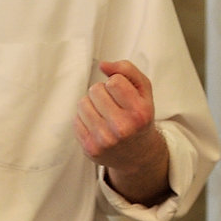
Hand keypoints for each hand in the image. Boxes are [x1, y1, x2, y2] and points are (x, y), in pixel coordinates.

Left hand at [74, 60, 170, 205]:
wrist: (139, 155)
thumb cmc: (139, 116)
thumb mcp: (144, 91)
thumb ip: (127, 70)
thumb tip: (103, 65)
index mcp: (139, 113)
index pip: (114, 81)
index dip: (117, 83)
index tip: (123, 94)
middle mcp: (123, 128)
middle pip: (95, 89)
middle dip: (103, 93)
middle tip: (114, 105)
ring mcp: (105, 140)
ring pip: (82, 102)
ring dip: (91, 104)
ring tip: (105, 115)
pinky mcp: (90, 148)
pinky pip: (76, 119)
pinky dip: (85, 119)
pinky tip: (98, 126)